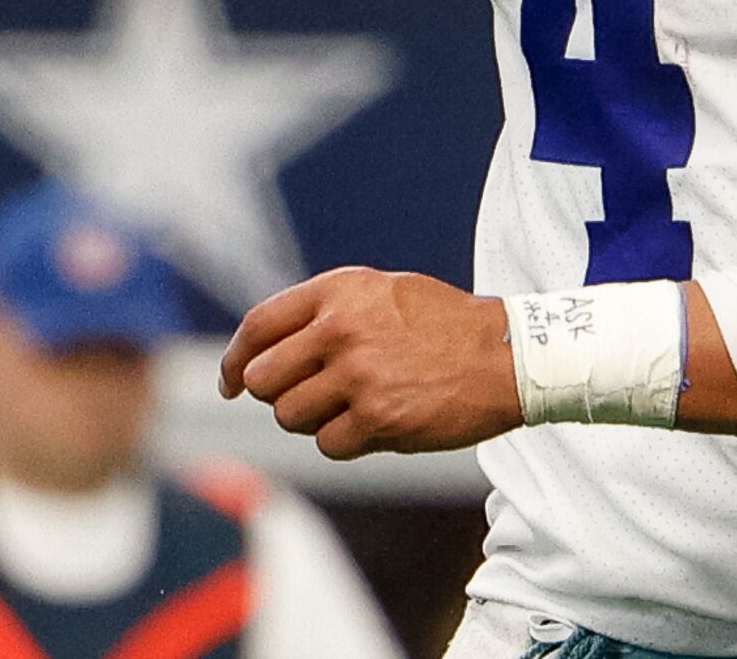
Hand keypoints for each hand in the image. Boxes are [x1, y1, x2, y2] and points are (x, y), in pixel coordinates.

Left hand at [219, 267, 520, 460]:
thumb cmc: (444, 325)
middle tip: (309, 399)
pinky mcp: (378, 416)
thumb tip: (263, 352)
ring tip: (352, 409)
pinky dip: (345, 443)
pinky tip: (376, 426)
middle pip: (262, 379)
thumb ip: (326, 312)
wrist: (507, 355)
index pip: (258, 326)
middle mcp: (341, 328)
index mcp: (339, 291)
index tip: (230, 383)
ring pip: (290, 416)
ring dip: (313, 422)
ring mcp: (358, 373)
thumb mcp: (382, 293)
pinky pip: (328, 444)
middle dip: (278, 396)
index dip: (234, 360)